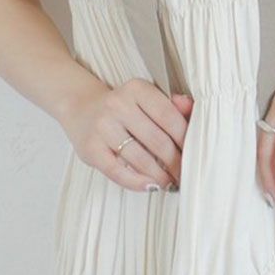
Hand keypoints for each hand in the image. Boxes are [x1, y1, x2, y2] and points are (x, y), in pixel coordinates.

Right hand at [61, 77, 194, 191]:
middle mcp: (118, 105)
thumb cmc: (121, 107)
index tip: (193, 153)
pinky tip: (149, 186)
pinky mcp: (91, 149)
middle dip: (175, 162)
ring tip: (169, 182)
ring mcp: (103, 127)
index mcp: (136, 89)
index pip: (169, 116)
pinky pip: (118, 171)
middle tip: (184, 174)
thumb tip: (190, 107)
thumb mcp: (144, 97)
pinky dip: (137, 182)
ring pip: (141, 159)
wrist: (81, 108)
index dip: (185, 139)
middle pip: (158, 140)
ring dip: (159, 176)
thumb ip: (170, 103)